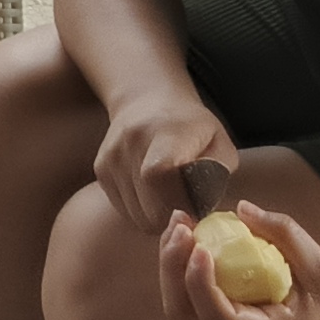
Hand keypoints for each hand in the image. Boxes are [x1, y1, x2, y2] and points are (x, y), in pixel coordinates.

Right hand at [92, 95, 242, 235]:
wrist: (147, 100)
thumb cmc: (191, 126)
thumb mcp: (218, 143)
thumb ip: (216, 175)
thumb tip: (201, 207)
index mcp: (165, 133)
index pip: (158, 176)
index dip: (179, 203)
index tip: (197, 208)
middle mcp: (131, 142)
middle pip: (149, 207)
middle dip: (173, 219)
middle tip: (188, 210)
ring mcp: (111, 157)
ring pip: (136, 215)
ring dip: (157, 217)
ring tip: (171, 199)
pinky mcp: (100, 169)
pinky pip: (124, 210)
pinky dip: (142, 211)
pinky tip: (153, 194)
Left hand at [158, 197, 319, 319]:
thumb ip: (285, 235)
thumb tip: (242, 208)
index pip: (216, 316)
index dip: (199, 281)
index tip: (200, 243)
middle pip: (185, 314)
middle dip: (173, 268)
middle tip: (180, 225)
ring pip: (186, 307)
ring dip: (175, 267)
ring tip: (182, 225)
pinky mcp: (237, 317)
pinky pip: (200, 296)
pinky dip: (189, 268)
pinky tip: (198, 237)